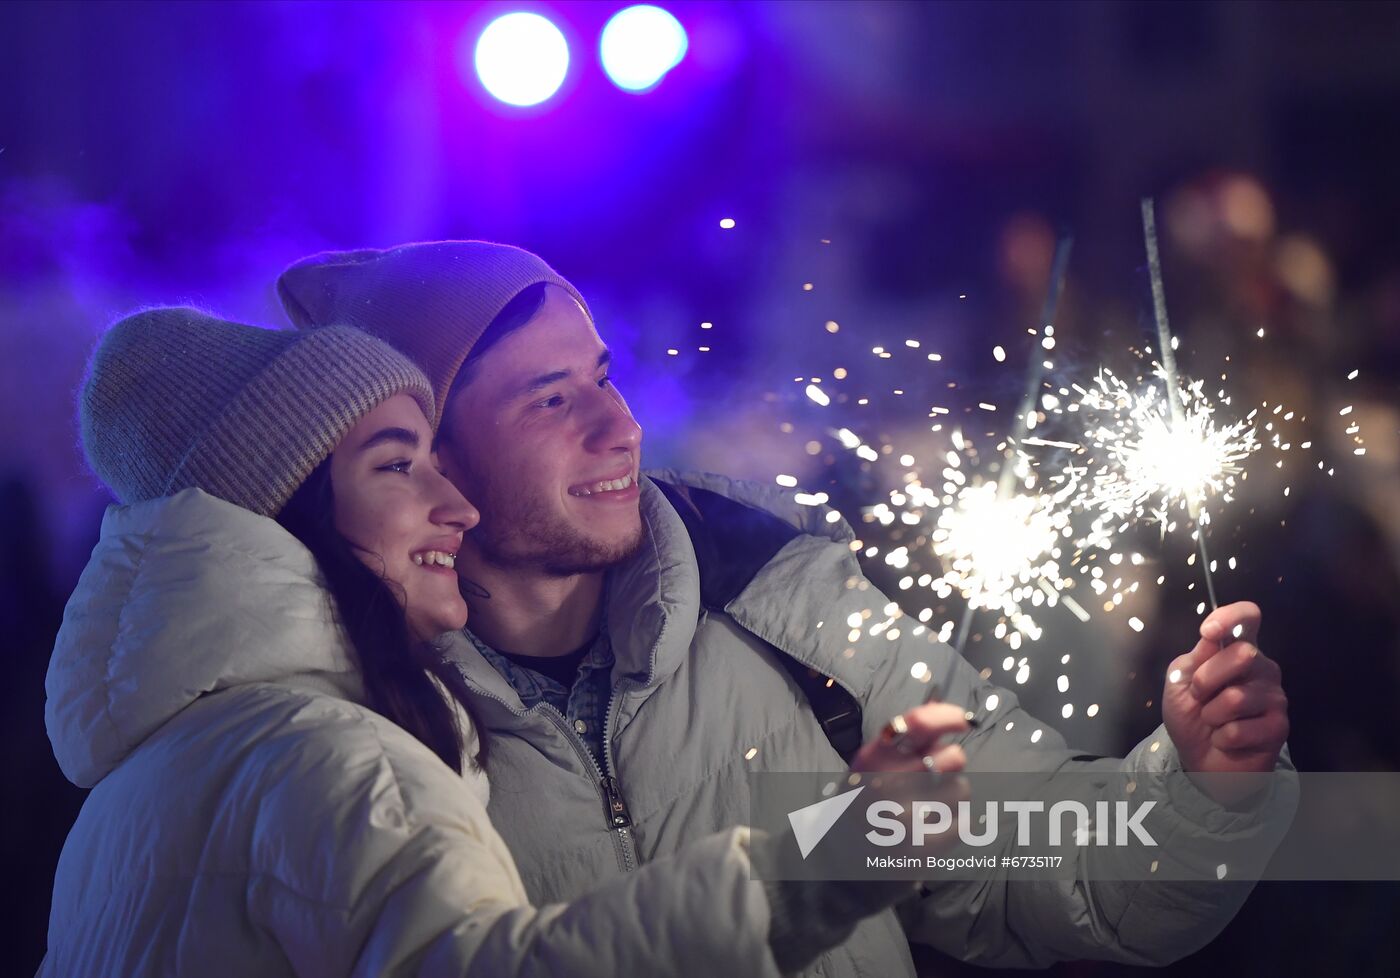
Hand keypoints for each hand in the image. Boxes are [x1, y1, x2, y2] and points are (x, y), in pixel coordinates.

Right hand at [848, 703, 970, 858]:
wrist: (843, 860)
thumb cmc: (863, 803)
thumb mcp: (870, 765)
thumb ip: (903, 741)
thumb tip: (946, 711)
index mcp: (874, 757)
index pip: (919, 722)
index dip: (949, 716)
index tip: (964, 720)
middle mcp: (887, 782)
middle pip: (953, 757)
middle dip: (951, 766)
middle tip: (933, 778)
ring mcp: (904, 817)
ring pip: (962, 790)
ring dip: (952, 799)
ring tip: (928, 808)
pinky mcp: (922, 847)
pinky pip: (965, 822)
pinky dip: (955, 826)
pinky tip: (933, 830)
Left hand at [1162, 601, 1288, 806]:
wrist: (1200, 759)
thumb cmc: (1190, 715)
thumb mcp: (1179, 682)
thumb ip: (1194, 658)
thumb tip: (1212, 637)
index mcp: (1237, 649)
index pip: (1248, 618)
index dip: (1231, 617)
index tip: (1208, 631)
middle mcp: (1262, 668)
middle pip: (1240, 654)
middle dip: (1206, 679)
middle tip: (1199, 697)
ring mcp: (1275, 696)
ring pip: (1236, 697)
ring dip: (1211, 714)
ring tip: (1213, 721)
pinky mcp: (1279, 726)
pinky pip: (1240, 729)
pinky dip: (1222, 737)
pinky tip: (1226, 740)